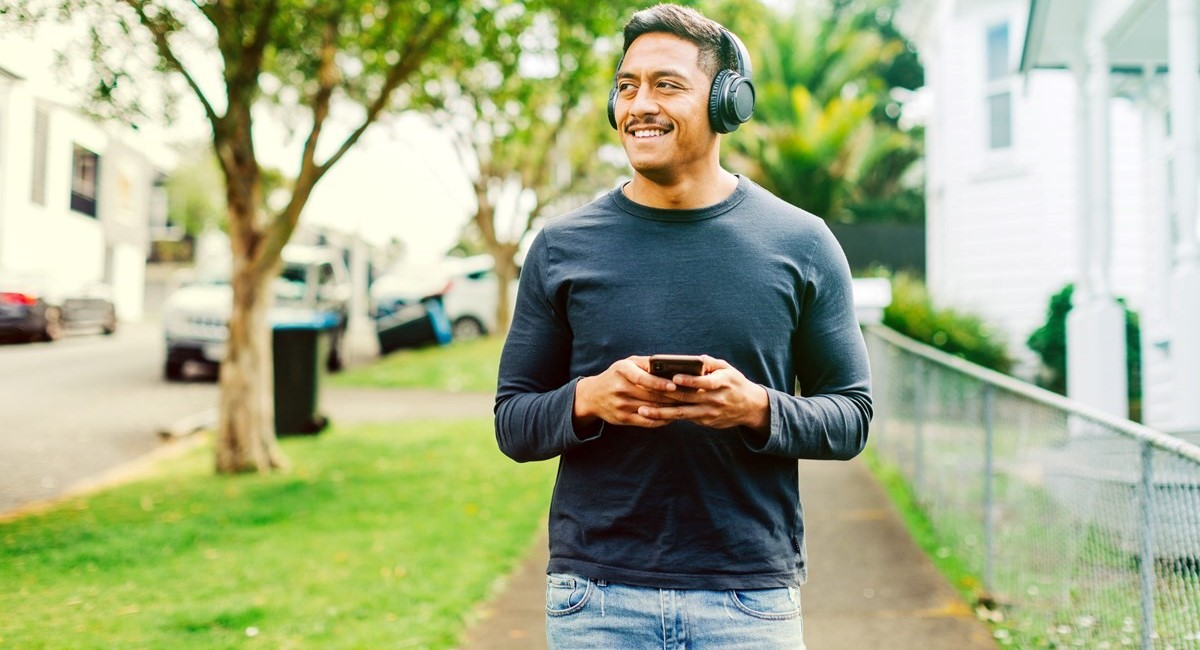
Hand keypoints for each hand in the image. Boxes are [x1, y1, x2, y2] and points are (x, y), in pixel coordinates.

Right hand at [574, 356, 686, 427]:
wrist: (592, 396)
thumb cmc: (616, 375)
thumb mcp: (626, 364)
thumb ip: (646, 363)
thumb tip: (671, 365)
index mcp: (621, 371)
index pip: (642, 378)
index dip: (659, 383)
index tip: (674, 385)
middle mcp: (620, 388)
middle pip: (650, 395)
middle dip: (672, 396)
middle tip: (689, 395)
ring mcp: (621, 406)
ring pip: (651, 409)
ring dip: (670, 408)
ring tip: (685, 405)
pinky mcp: (623, 419)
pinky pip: (647, 422)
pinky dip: (661, 420)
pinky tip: (671, 416)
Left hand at [635, 355, 769, 430]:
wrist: (750, 407)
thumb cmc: (735, 383)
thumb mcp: (727, 368)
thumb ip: (710, 363)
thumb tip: (693, 359)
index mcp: (722, 383)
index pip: (705, 382)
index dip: (689, 380)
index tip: (674, 377)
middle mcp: (715, 400)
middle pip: (687, 398)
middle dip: (665, 395)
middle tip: (645, 391)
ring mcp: (709, 413)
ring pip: (682, 413)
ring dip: (661, 413)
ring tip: (642, 411)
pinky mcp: (705, 422)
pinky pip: (685, 419)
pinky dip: (669, 417)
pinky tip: (653, 416)